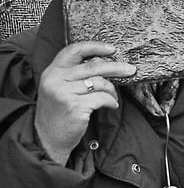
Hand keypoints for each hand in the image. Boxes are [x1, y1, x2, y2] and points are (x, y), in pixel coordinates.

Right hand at [35, 42, 136, 164]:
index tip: (111, 49)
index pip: (73, 50)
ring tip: (113, 97)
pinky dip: (111, 101)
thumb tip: (104, 62)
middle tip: (131, 69)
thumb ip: (75, 75)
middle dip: (116, 67)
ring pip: (100, 83)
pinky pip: (102, 98)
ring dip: (112, 90)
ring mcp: (64, 93)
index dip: (94, 47)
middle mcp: (55, 80)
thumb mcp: (60, 88)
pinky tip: (111, 106)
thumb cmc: (59, 112)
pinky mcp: (75, 106)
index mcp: (52, 72)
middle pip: (92, 66)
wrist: (47, 139)